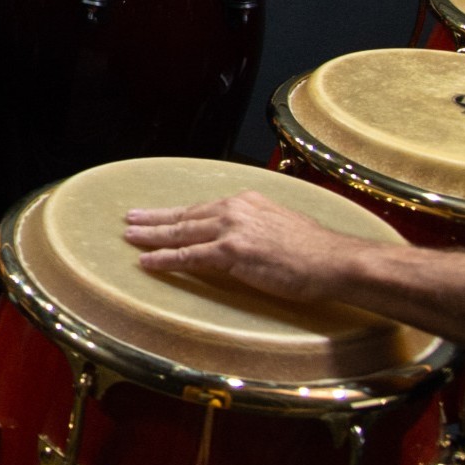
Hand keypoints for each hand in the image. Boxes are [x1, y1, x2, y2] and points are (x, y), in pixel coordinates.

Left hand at [122, 189, 368, 302]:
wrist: (335, 262)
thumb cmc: (317, 251)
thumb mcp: (281, 226)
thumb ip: (257, 227)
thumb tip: (244, 237)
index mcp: (247, 202)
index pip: (203, 208)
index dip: (177, 212)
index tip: (158, 214)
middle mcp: (235, 209)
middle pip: (185, 215)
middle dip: (155, 218)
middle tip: (130, 219)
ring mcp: (232, 229)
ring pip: (181, 232)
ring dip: (152, 236)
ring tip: (129, 238)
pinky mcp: (232, 251)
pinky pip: (189, 256)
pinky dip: (165, 259)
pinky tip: (147, 262)